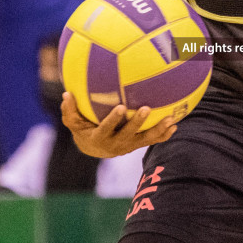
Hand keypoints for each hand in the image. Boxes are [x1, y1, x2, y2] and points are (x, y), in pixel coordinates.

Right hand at [61, 93, 177, 157]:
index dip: (113, 119)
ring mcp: (129, 146)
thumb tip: (66, 94)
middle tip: (147, 108)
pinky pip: (153, 141)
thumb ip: (69, 111)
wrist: (96, 148)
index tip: (120, 107)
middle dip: (138, 123)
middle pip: (129, 135)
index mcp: (100, 138)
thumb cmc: (84, 129)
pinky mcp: (138, 145)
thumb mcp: (73, 122)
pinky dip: (164, 134)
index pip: (106, 128)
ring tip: (171, 119)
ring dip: (158, 130)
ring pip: (145, 140)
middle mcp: (116, 144)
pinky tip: (175, 124)